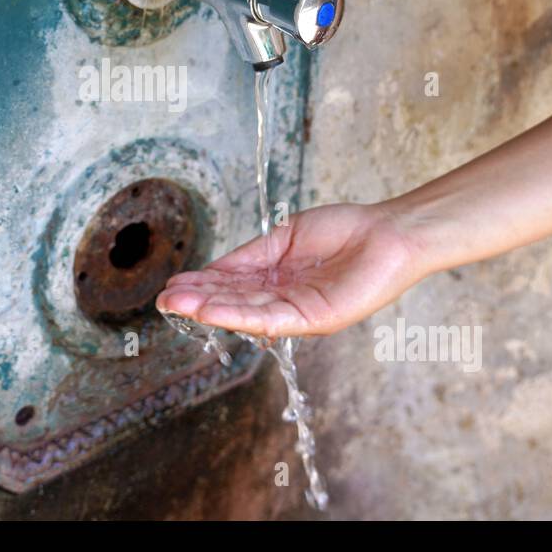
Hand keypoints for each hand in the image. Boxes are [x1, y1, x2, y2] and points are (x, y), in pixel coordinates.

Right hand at [155, 203, 426, 337]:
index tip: (173, 285)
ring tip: (178, 307)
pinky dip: (240, 316)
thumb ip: (251, 256)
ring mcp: (299, 312)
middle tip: (164, 301)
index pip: (233, 285)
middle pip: (235, 303)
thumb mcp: (285, 237)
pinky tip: (214, 312)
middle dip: (198, 302)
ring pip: (248, 315)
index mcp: (277, 280)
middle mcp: (284, 300)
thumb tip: (214, 269)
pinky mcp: (316, 320)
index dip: (202, 286)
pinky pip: (272, 320)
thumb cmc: (344, 231)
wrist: (387, 233)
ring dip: (211, 312)